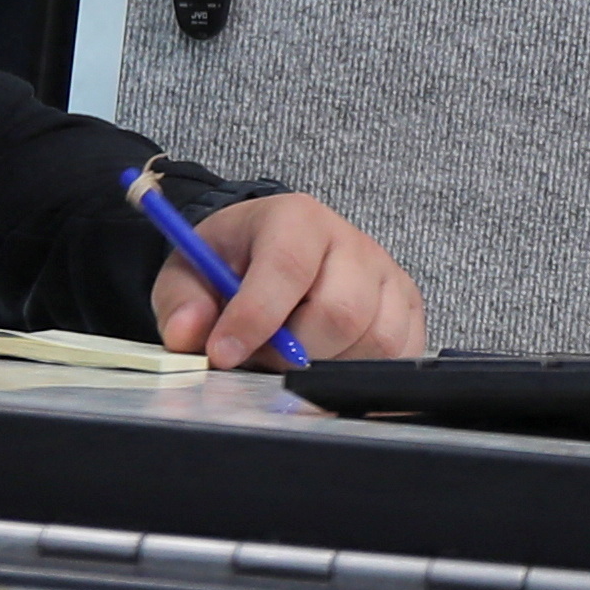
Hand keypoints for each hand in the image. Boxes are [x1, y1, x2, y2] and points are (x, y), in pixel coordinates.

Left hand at [153, 187, 428, 366]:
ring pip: (374, 340)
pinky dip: (363, 370)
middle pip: (340, 312)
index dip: (255, 317)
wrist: (270, 253)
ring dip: (328, 364)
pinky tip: (328, 359)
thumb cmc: (234, 263)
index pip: (287, 268)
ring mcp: (386, 275)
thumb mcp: (191, 274)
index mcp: (296, 219)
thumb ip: (182, 303)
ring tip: (295, 355)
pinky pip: (400, 353)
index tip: (224, 354)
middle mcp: (351, 242)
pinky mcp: (407, 307)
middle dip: (294, 352)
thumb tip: (188, 335)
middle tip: (262, 357)